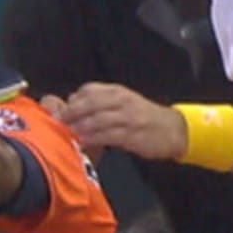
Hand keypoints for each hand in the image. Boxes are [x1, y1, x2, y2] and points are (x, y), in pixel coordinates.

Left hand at [56, 82, 187, 160]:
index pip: (89, 90)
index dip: (73, 100)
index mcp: (118, 92)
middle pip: (90, 103)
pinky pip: (108, 135)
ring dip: (80, 127)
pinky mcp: (132, 134)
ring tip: (68, 133)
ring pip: (97, 119)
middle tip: (58, 123)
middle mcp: (122, 101)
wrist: (174, 130)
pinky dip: (93, 138)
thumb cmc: (145, 117)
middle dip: (71, 113)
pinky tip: (83, 142)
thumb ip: (100, 102)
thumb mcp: (124, 103)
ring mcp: (128, 118)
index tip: (60, 111)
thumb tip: (71, 102)